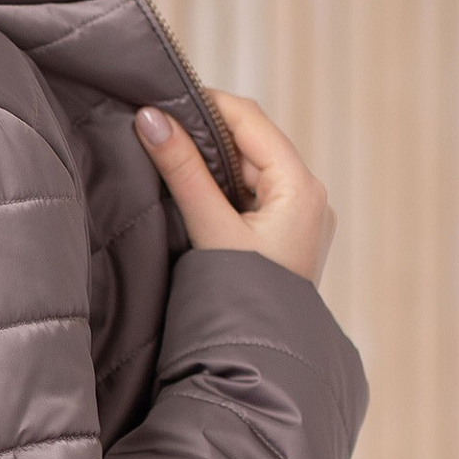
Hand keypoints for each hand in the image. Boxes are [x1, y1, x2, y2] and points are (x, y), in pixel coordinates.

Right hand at [134, 90, 335, 284]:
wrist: (262, 356)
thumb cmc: (243, 298)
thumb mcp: (210, 229)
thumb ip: (181, 170)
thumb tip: (149, 117)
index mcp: (301, 186)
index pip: (249, 119)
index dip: (204, 104)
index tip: (159, 101)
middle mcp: (310, 195)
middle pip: (250, 142)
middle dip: (203, 135)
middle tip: (155, 130)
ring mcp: (301, 216)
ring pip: (247, 169)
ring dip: (209, 163)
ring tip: (167, 160)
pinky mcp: (287, 234)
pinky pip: (251, 194)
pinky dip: (220, 188)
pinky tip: (191, 193)